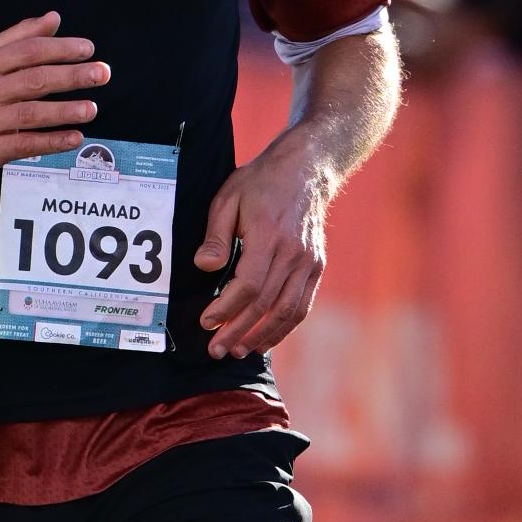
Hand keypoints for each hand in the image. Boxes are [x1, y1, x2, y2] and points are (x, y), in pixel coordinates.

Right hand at [0, 12, 108, 174]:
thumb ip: (21, 36)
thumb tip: (54, 18)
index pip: (28, 52)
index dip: (59, 48)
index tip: (88, 49)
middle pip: (33, 80)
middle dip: (70, 76)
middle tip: (101, 74)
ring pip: (31, 114)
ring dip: (64, 111)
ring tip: (91, 108)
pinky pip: (25, 145)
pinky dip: (52, 142)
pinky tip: (75, 138)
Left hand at [194, 135, 334, 358]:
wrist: (306, 170)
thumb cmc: (261, 183)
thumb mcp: (228, 198)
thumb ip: (216, 236)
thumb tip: (204, 267)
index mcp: (269, 235)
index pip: (249, 285)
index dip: (226, 309)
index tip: (206, 322)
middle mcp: (293, 253)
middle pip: (265, 304)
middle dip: (238, 331)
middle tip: (216, 350)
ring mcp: (308, 262)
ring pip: (287, 311)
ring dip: (262, 336)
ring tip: (239, 351)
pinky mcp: (316, 267)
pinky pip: (302, 305)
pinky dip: (285, 327)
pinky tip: (266, 339)